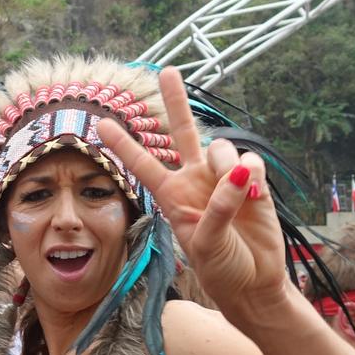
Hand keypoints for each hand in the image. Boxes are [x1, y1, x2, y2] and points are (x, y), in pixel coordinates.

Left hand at [98, 67, 288, 322]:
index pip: (142, 163)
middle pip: (183, 131)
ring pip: (224, 148)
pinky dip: (253, 175)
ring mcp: (225, 178)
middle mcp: (195, 180)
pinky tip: (254, 194)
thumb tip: (238, 174)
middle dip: (176, 100)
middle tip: (168, 71)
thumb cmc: (220, 267)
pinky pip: (252, 162)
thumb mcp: (206, 244)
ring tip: (238, 191)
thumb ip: (217, 208)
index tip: (99, 123)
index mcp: (172, 195)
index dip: (122, 144)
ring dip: (229, 164)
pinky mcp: (254, 181)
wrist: (254, 282)